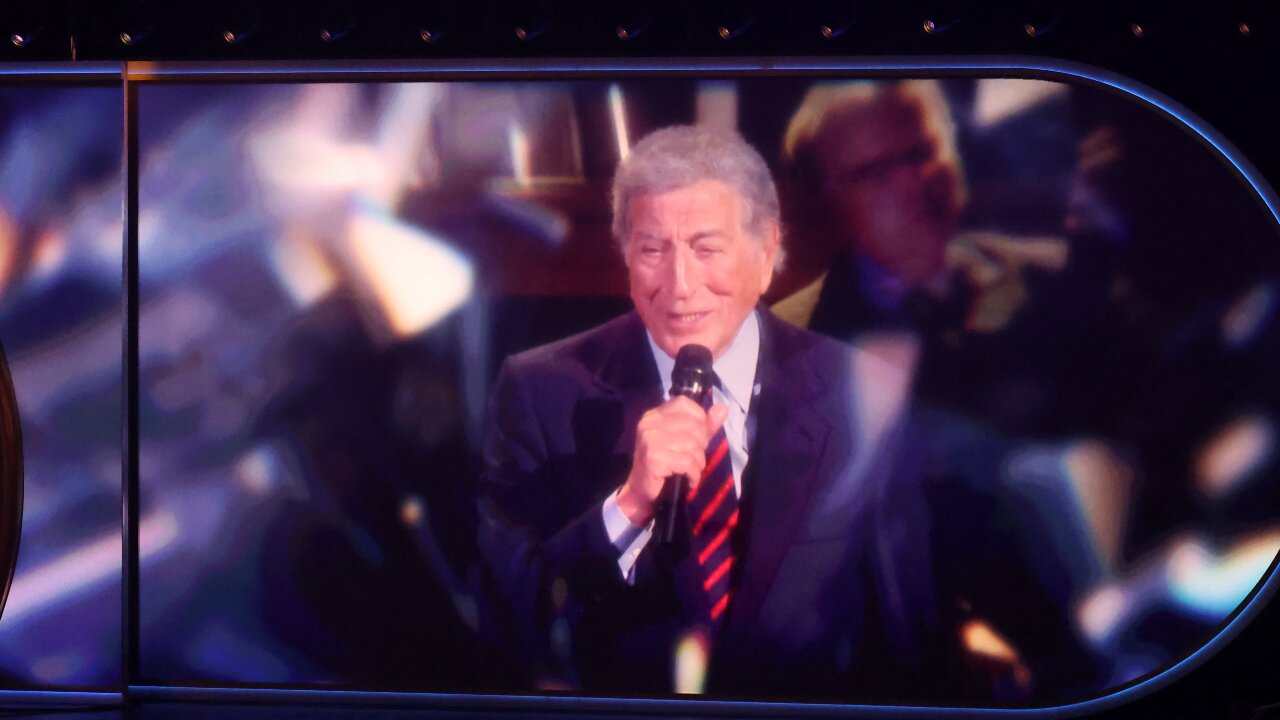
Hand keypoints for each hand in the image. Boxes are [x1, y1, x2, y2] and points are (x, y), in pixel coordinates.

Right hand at [616, 396, 728, 525]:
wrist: (640, 492)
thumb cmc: (664, 465)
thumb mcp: (685, 441)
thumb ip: (705, 425)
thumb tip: (723, 407)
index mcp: (655, 415)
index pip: (684, 403)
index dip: (699, 419)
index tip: (697, 437)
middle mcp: (650, 424)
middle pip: (693, 426)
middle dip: (700, 446)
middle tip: (693, 459)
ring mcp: (650, 440)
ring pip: (693, 445)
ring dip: (698, 462)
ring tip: (691, 470)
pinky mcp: (654, 459)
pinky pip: (687, 462)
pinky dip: (694, 474)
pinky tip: (689, 479)